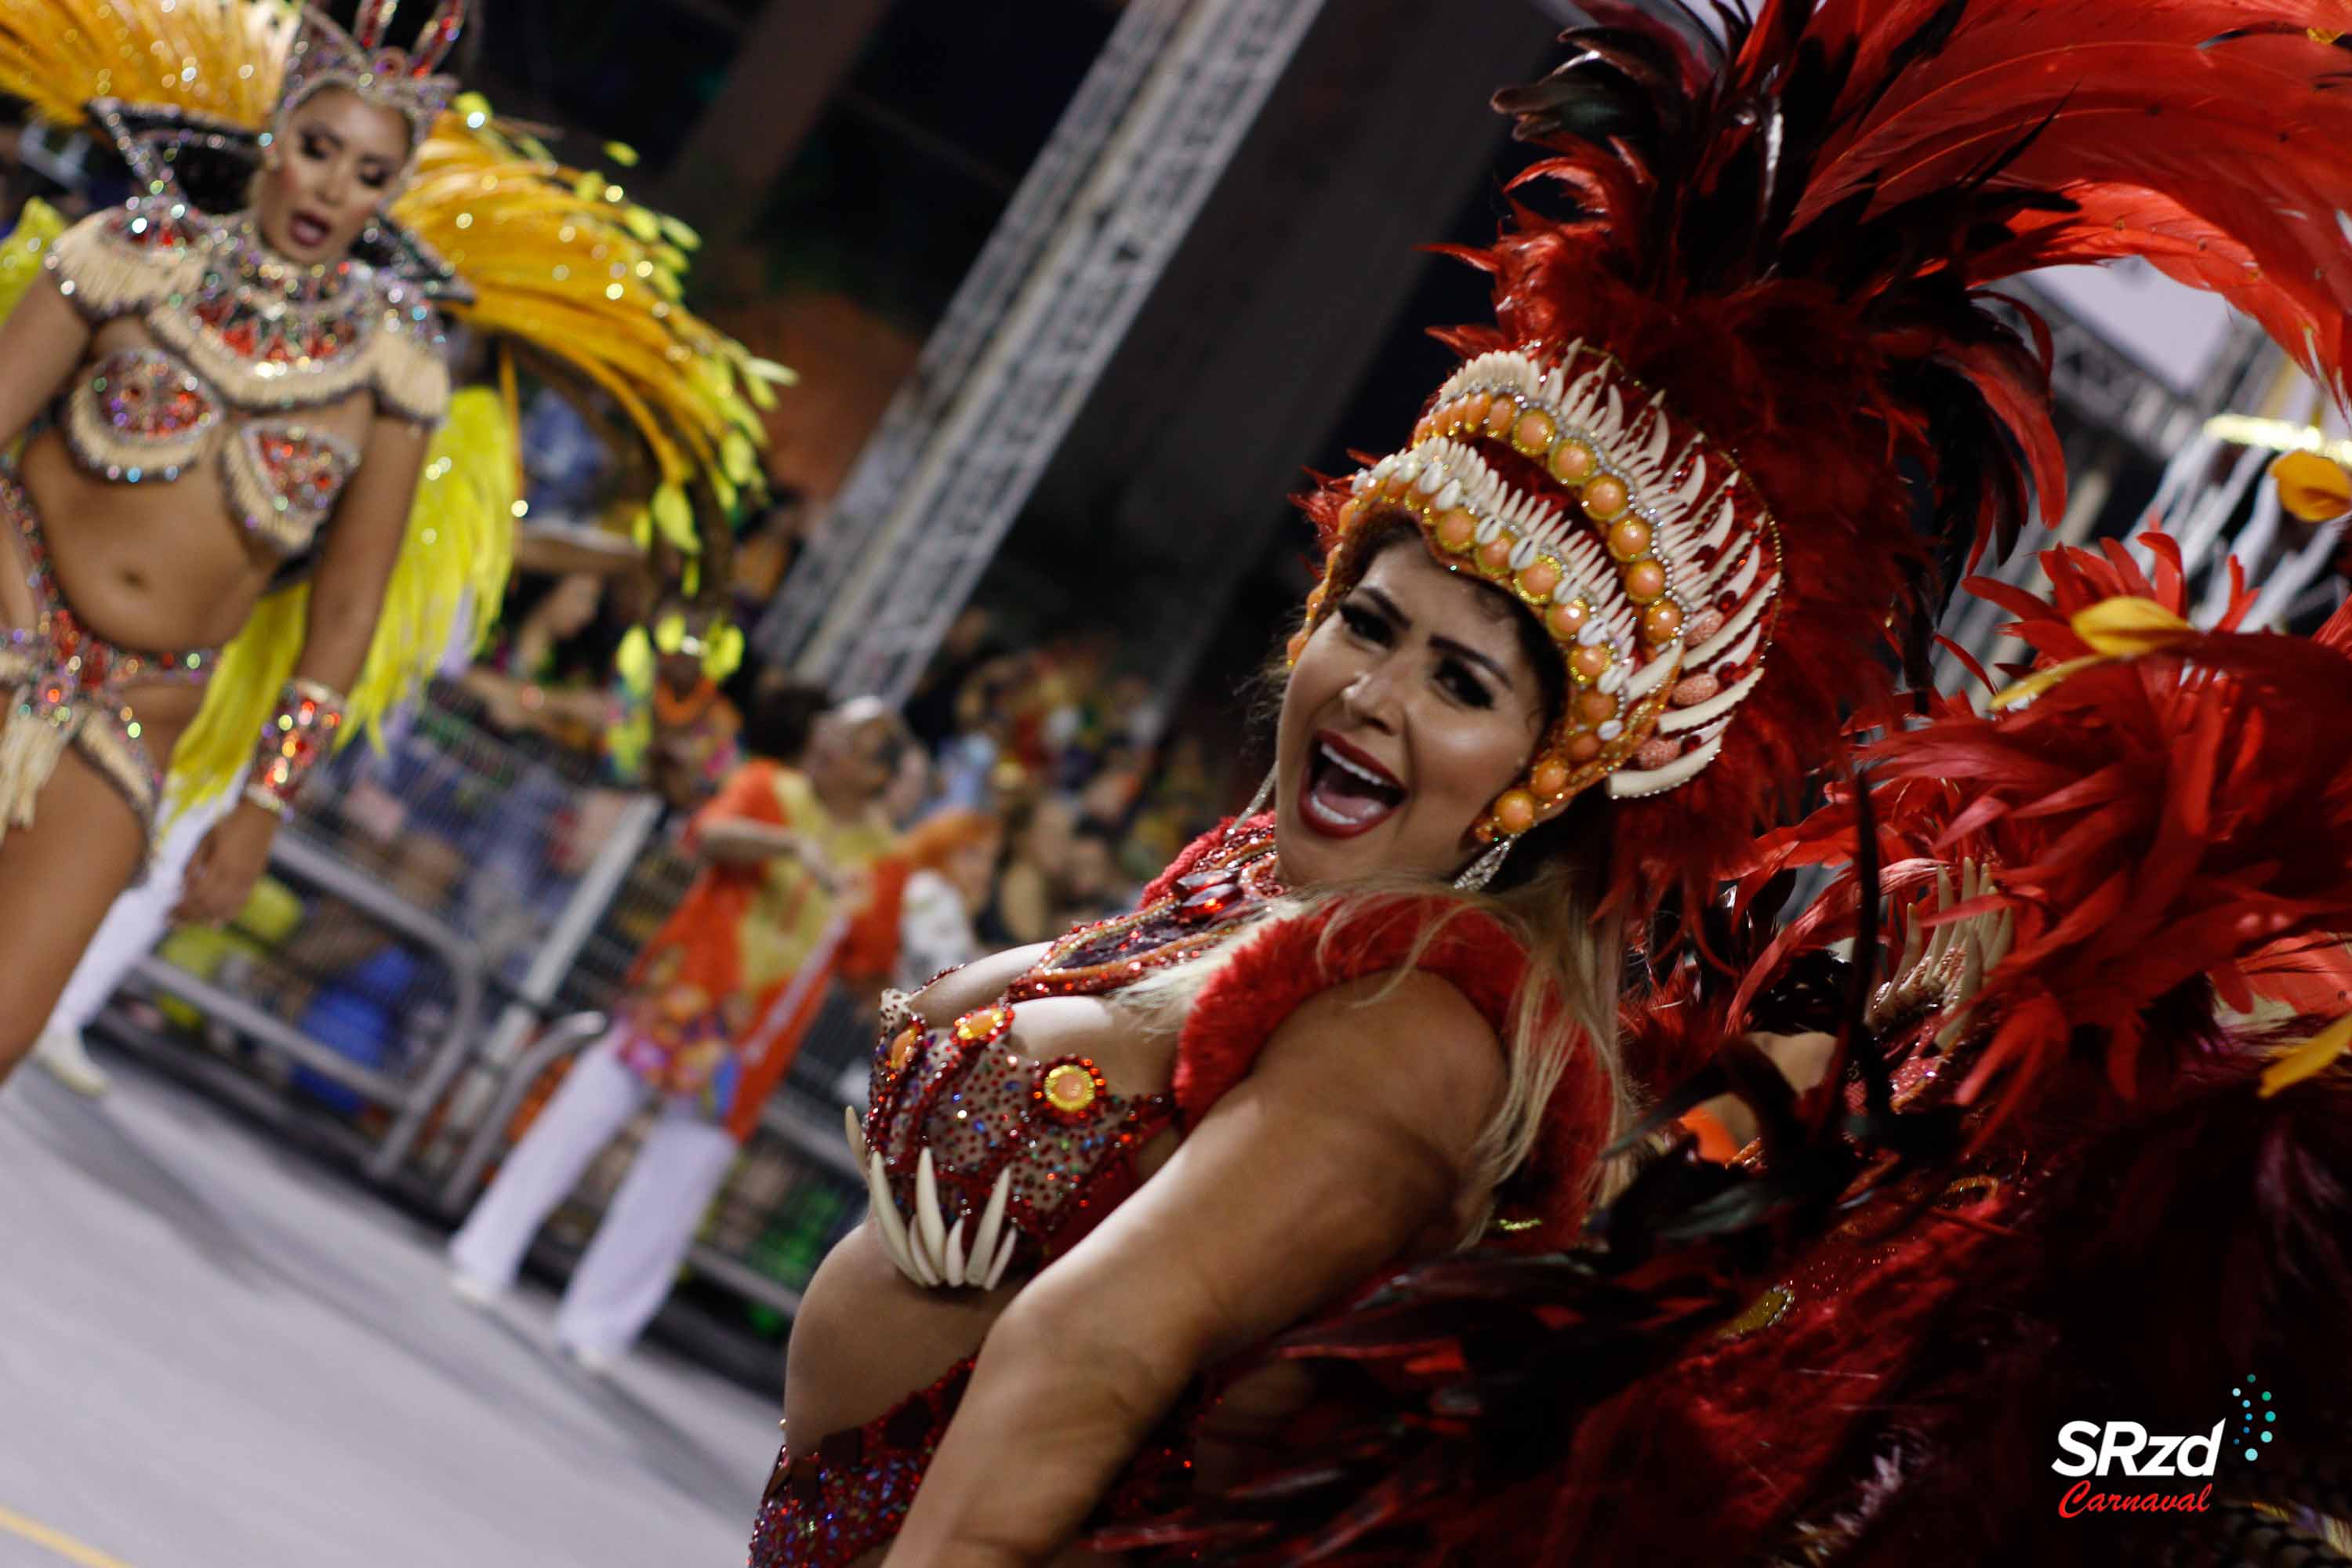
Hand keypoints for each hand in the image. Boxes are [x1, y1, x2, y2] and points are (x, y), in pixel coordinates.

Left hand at [173, 802, 280, 925]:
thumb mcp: (204, 839)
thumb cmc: (228, 824)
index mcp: (221, 865)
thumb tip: (181, 888)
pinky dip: (226, 915)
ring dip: (204, 918)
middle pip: (209, 905)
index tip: (167, 913)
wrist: (260, 816)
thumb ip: (193, 864)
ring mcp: (247, 881)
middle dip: (188, 916)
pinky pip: (239, 904)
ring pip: (224, 909)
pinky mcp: (253, 881)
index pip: (197, 895)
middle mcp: (236, 877)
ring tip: (187, 922)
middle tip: (171, 921)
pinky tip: (215, 923)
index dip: (181, 907)